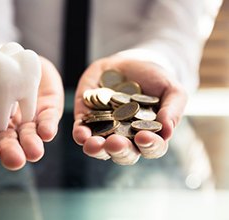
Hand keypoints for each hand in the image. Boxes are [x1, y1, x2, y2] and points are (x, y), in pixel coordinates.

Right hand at [0, 57, 63, 169]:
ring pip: (29, 136)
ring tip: (34, 152)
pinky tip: (47, 132)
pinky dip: (48, 127)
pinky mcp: (45, 109)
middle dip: (11, 152)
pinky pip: (47, 120)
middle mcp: (6, 126)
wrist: (8, 53)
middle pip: (8, 143)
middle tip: (14, 160)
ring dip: (32, 145)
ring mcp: (27, 118)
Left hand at [72, 56, 186, 164]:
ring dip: (96, 149)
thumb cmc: (155, 79)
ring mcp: (105, 130)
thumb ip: (173, 109)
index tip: (144, 137)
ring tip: (94, 145)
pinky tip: (81, 134)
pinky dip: (80, 135)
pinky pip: (81, 132)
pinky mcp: (86, 119)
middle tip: (116, 143)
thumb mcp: (171, 89)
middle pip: (123, 154)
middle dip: (119, 150)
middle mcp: (126, 138)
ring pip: (100, 148)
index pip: (151, 148)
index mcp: (149, 135)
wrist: (129, 62)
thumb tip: (167, 131)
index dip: (149, 146)